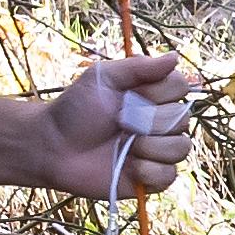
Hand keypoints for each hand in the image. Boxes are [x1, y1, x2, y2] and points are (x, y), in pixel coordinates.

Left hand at [45, 54, 194, 198]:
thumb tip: (175, 57)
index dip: (159, 92)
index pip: (181, 87)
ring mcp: (158, 151)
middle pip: (183, 119)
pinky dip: (148, 171)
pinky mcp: (152, 178)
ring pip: (181, 148)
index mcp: (153, 95)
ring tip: (123, 145)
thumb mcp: (102, 77)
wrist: (52, 146)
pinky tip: (127, 166)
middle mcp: (161, 122)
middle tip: (119, 121)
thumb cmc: (75, 109)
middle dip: (149, 121)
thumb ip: (138, 67)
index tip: (129, 95)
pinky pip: (168, 175)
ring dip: (149, 147)